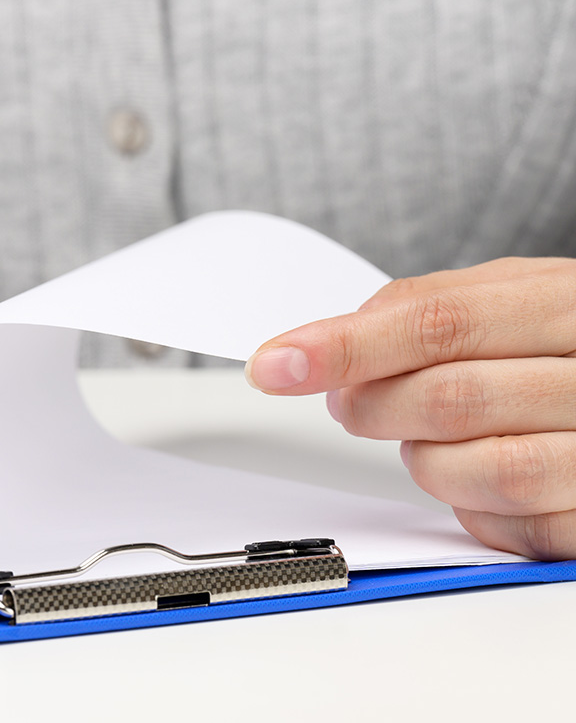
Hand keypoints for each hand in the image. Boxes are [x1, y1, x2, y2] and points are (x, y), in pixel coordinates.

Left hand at [244, 257, 575, 560]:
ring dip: (426, 460)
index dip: (344, 345)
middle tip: (351, 403)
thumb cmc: (571, 343)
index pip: (435, 320)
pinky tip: (477, 478)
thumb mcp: (514, 296)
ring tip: (427, 438)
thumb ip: (428, 310)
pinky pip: (515, 526)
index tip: (276, 363)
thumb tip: (333, 342)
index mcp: (570, 301)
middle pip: (448, 395)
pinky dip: (472, 507)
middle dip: (374, 405)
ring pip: (480, 468)